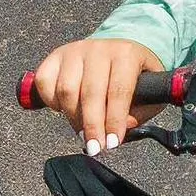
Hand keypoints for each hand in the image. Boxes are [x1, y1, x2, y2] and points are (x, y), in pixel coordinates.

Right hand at [27, 35, 159, 153]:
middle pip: (90, 93)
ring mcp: (74, 50)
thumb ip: (140, 112)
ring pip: (66, 90)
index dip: (114, 120)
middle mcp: (99, 48)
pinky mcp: (55, 56)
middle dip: (92, 126)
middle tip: (95, 147)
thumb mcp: (151, 90)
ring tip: (83, 132)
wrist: (118, 48)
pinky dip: (50, 101)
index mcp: (126, 53)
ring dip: (73, 118)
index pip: (118, 90)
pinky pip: (44, 82)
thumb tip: (122, 127)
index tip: (112, 143)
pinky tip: (64, 109)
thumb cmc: (135, 75)